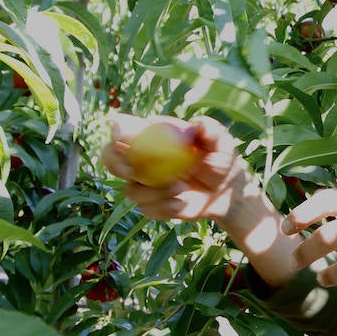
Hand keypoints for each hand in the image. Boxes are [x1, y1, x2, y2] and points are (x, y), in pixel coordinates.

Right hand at [102, 114, 248, 221]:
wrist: (226, 191)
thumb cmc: (221, 158)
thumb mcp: (220, 142)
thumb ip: (211, 131)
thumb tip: (198, 125)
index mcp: (152, 136)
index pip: (123, 129)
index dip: (117, 132)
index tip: (120, 137)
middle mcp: (141, 159)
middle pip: (110, 159)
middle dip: (117, 166)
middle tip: (135, 173)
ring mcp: (144, 183)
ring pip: (130, 190)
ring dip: (153, 192)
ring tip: (181, 188)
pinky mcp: (151, 204)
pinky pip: (145, 209)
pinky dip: (163, 208)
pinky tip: (181, 203)